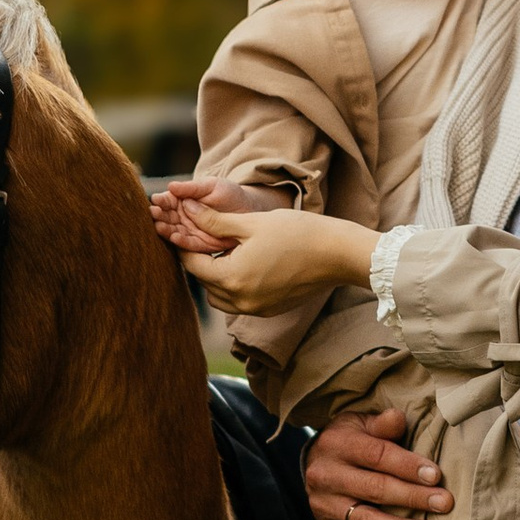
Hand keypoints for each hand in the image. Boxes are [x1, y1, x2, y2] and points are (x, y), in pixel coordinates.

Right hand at [153, 175, 279, 250]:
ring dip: (166, 230)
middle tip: (154, 214)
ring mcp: (190, 231)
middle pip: (167, 217)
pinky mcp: (200, 245)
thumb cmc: (230, 194)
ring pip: (174, 231)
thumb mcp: (211, 186)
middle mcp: (183, 217)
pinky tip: (174, 237)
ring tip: (159, 226)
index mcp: (182, 200)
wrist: (250, 210)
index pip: (168, 201)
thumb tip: (171, 186)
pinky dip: (180, 242)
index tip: (156, 200)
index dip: (161, 200)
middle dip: (160, 216)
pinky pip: (188, 245)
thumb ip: (191, 188)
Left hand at [177, 206, 376, 311]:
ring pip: (219, 296)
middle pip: (204, 282)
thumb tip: (185, 210)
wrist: (337, 254)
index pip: (192, 264)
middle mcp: (240, 301)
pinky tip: (247, 264)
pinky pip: (239, 301)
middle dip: (200, 260)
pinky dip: (235, 285)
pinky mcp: (269, 310)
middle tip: (203, 237)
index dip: (183, 245)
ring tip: (226, 251)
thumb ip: (214, 221)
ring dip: (216, 276)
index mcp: (232, 278)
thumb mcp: (250, 223)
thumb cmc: (296, 232)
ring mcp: (256, 309)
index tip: (182, 229)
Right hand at [305, 409, 451, 519]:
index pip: (376, 456)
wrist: (318, 462)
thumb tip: (397, 418)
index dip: (407, 466)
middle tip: (445, 504)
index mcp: (337, 444)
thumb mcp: (363, 423)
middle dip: (413, 498)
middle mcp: (326, 476)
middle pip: (374, 489)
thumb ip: (383, 424)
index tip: (436, 475)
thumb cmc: (353, 439)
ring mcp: (324, 507)